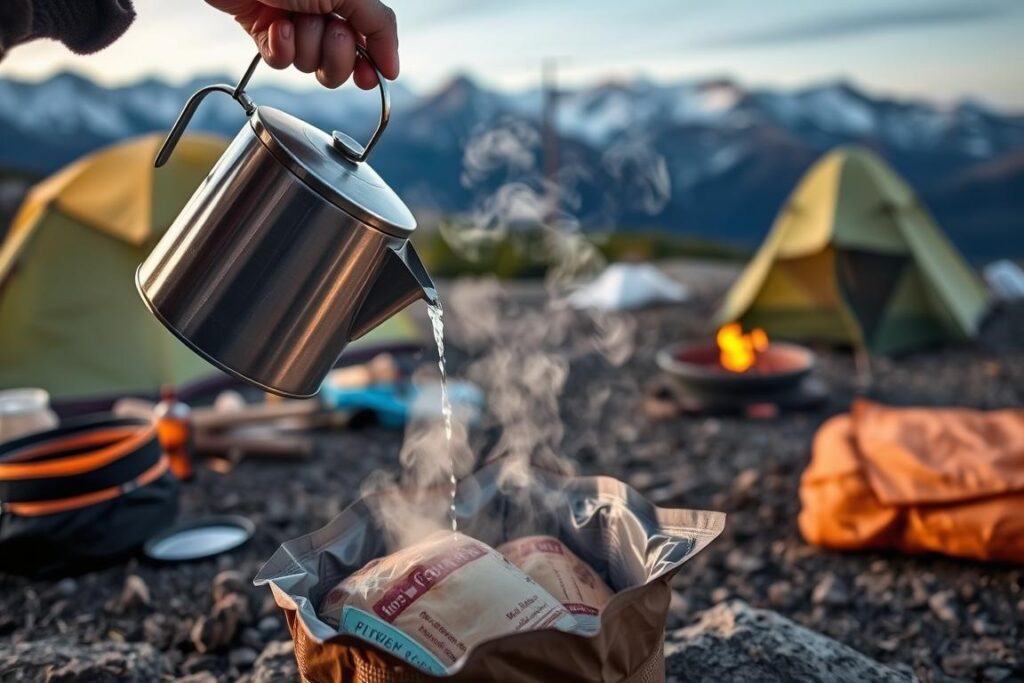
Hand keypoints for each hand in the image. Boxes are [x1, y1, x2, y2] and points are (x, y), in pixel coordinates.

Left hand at [206, 0, 398, 88]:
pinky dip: (279, 47)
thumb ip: (379, 26)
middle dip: (333, 51)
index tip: (367, 78)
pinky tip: (274, 25)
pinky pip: (281, 62)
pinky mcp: (266, 34)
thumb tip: (392, 68)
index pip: (369, 47)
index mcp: (347, 2)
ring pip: (310, 65)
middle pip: (340, 65)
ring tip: (292, 16)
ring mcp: (295, 26)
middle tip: (325, 25)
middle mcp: (323, 15)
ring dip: (303, 44)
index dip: (369, 67)